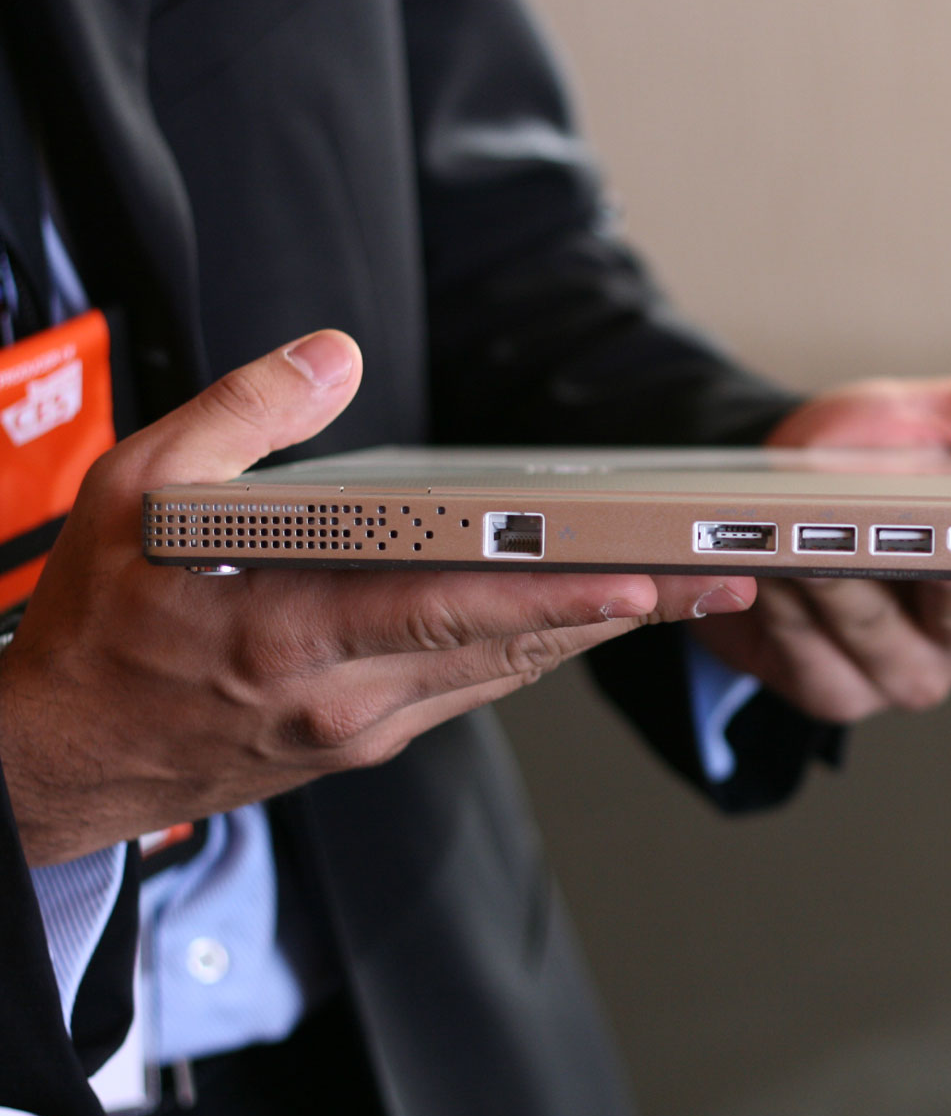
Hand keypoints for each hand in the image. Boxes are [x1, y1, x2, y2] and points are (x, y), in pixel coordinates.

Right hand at [0, 331, 753, 866]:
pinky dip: (538, 651)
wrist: (60, 760)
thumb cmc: (99, 625)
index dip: (557, 591)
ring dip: (598, 631)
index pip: (453, 607)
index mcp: (290, 629)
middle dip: (625, 610)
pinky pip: (477, 690)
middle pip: (514, 645)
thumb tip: (333, 355)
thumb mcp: (137, 490)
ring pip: (509, 673)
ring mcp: (363, 728)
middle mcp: (344, 694)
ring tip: (684, 592)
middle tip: (720, 577)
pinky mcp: (369, 742)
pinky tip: (585, 617)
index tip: (641, 574)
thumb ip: (243, 416)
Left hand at [692, 371, 950, 722]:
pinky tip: (771, 577)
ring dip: (838, 584)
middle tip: (914, 537)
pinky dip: (790, 616)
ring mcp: (907, 670)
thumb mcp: (943, 416)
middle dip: (934, 569)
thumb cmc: (868, 456)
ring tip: (805, 540)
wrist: (763, 498)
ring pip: (881, 640)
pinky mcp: (838, 693)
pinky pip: (819, 666)